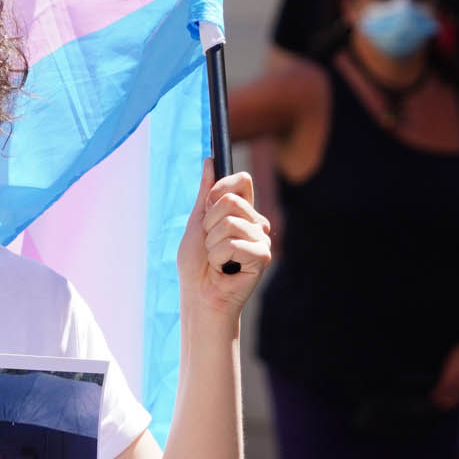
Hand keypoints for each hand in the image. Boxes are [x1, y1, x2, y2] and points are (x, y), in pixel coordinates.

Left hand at [177, 160, 271, 317]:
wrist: (199, 297)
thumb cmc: (196, 266)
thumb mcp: (196, 224)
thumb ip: (204, 194)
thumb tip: (209, 160)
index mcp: (241, 212)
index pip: (242, 181)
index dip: (221, 188)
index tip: (208, 206)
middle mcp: (255, 223)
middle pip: (232, 201)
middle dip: (209, 224)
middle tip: (210, 244)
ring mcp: (261, 239)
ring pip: (231, 223)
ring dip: (212, 244)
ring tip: (216, 260)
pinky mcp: (263, 256)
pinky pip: (236, 244)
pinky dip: (220, 257)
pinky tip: (225, 269)